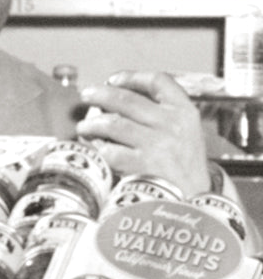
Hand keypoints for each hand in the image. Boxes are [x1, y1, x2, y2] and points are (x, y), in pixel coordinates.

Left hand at [75, 70, 208, 197]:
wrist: (194, 202)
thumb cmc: (184, 165)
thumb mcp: (187, 132)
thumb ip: (163, 113)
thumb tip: (118, 96)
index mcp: (185, 112)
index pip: (159, 81)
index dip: (132, 76)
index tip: (114, 79)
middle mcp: (172, 125)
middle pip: (126, 99)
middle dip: (100, 94)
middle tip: (87, 95)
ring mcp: (157, 145)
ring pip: (112, 123)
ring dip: (92, 123)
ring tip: (84, 127)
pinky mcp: (142, 166)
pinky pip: (109, 150)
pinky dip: (98, 147)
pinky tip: (95, 148)